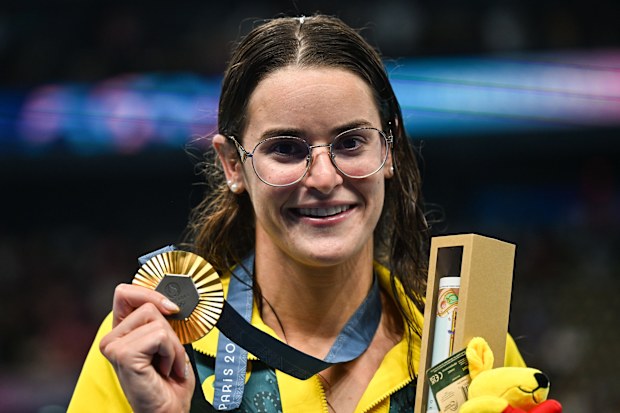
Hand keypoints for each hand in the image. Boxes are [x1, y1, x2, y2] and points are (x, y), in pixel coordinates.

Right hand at [100, 283, 195, 412]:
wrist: (168, 410)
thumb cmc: (169, 382)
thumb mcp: (167, 341)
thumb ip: (160, 319)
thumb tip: (169, 301)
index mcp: (121, 331)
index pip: (125, 292)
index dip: (150, 294)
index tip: (171, 308)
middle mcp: (112, 338)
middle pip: (149, 305)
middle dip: (170, 330)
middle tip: (168, 356)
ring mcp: (114, 346)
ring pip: (157, 321)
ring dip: (173, 345)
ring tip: (166, 365)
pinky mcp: (123, 354)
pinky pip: (160, 336)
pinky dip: (171, 353)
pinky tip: (163, 370)